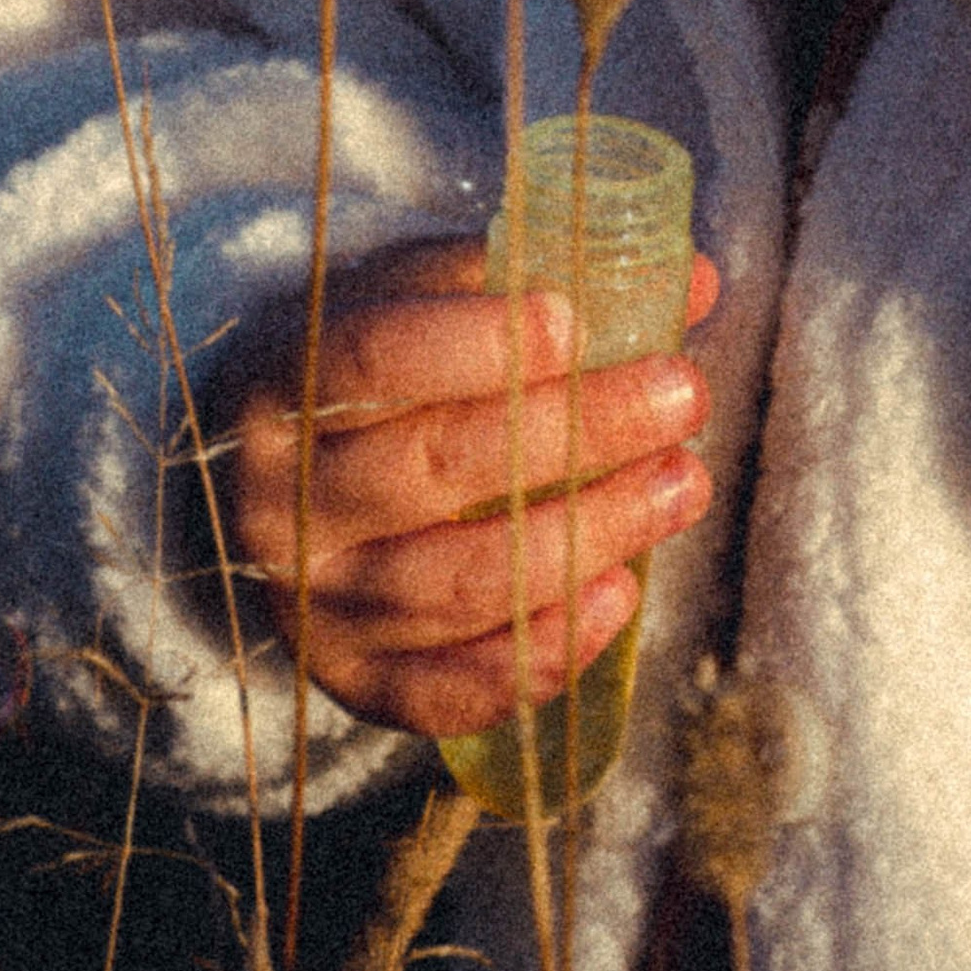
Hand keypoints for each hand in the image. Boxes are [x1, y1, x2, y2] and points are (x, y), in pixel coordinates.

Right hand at [225, 237, 719, 736]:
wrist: (282, 489)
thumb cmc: (374, 380)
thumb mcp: (419, 304)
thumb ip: (529, 281)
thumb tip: (688, 281)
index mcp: (285, 387)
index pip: (372, 360)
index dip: (475, 341)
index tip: (574, 323)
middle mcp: (284, 503)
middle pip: (436, 467)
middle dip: (578, 431)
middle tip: (682, 395)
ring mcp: (315, 603)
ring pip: (461, 581)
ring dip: (590, 534)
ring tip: (683, 483)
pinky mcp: (354, 681)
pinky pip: (451, 689)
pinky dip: (543, 652)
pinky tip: (620, 594)